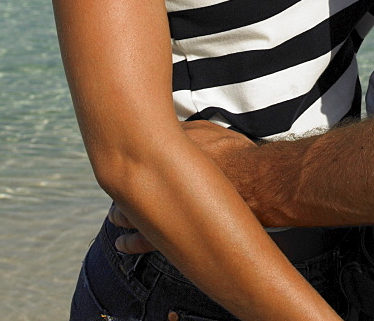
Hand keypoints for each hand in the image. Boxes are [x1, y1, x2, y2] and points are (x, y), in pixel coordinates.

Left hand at [107, 123, 258, 254]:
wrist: (258, 182)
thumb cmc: (238, 155)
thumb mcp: (211, 130)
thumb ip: (188, 131)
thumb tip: (176, 129)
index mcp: (165, 150)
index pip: (138, 150)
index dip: (132, 154)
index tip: (127, 155)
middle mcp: (158, 177)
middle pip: (127, 182)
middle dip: (119, 184)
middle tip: (115, 184)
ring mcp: (164, 205)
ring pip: (128, 212)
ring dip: (120, 213)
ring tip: (115, 216)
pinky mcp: (174, 230)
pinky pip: (144, 240)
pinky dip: (132, 242)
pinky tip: (123, 244)